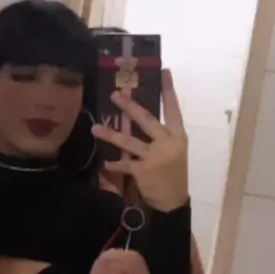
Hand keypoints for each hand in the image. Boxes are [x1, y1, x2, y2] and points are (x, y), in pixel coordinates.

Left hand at [92, 70, 187, 212]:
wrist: (174, 201)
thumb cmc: (174, 174)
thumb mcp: (175, 152)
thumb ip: (162, 136)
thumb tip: (139, 118)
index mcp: (178, 136)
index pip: (174, 109)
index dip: (169, 90)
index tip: (164, 72)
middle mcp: (168, 143)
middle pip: (146, 119)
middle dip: (129, 106)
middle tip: (114, 94)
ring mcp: (155, 156)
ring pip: (128, 141)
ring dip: (110, 134)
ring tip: (95, 128)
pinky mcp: (143, 171)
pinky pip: (124, 163)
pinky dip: (114, 164)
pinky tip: (105, 163)